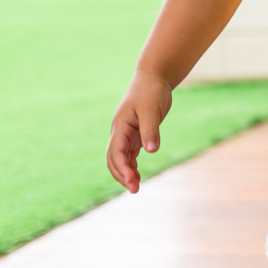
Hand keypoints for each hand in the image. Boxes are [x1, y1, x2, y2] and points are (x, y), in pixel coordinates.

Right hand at [107, 70, 172, 193]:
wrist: (153, 79)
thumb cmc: (151, 91)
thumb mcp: (151, 110)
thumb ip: (150, 130)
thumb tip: (150, 150)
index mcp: (120, 126)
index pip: (115, 152)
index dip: (122, 167)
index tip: (132, 180)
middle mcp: (120, 132)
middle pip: (114, 159)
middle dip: (121, 175)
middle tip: (135, 189)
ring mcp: (127, 134)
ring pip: (121, 158)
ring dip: (126, 172)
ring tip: (136, 187)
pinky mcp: (136, 134)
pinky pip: (130, 153)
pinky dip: (132, 165)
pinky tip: (137, 175)